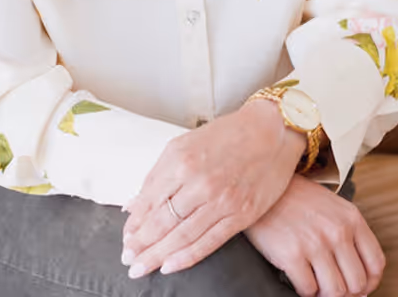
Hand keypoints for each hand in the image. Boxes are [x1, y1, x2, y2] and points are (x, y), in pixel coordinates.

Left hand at [120, 100, 305, 277]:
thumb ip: (159, 175)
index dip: (135, 223)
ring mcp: (221, 199)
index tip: (126, 237)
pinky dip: (187, 257)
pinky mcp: (241, 214)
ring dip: (158, 255)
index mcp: (181, 159)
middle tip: (127, 260)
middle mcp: (198, 180)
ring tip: (141, 267)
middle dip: (141, 245)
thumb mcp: (185, 144)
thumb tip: (134, 205)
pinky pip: (209, 242)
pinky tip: (170, 266)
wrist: (270, 130)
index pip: (149, 200)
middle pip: (162, 221)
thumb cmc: (226, 135)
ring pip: (182, 235)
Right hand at [244, 173, 384, 296]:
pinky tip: (298, 276)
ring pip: (335, 292)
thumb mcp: (330, 206)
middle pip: (357, 283)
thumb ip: (347, 235)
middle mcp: (337, 230)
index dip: (369, 283)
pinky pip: (308, 290)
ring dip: (324, 293)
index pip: (376, 264)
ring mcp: (315, 243)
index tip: (358, 287)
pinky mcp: (292, 255)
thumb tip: (359, 280)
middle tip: (331, 285)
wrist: (259, 184)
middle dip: (345, 291)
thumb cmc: (294, 197)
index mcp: (351, 217)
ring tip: (315, 282)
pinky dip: (304, 290)